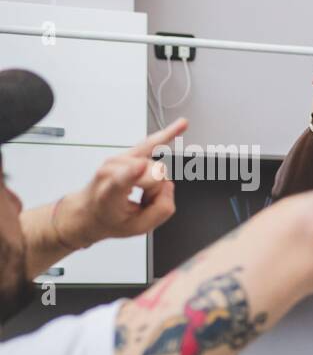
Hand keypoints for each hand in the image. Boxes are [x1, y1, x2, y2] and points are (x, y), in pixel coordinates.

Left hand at [61, 118, 186, 246]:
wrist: (89, 210)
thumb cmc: (109, 217)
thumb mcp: (137, 229)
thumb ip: (161, 211)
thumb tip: (170, 187)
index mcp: (109, 194)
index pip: (122, 180)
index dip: (133, 173)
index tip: (141, 165)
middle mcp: (111, 171)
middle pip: (155, 175)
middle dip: (157, 191)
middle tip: (143, 201)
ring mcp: (118, 159)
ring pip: (158, 167)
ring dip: (155, 183)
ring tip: (141, 193)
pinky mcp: (128, 153)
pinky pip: (152, 142)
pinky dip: (167, 134)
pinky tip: (181, 125)